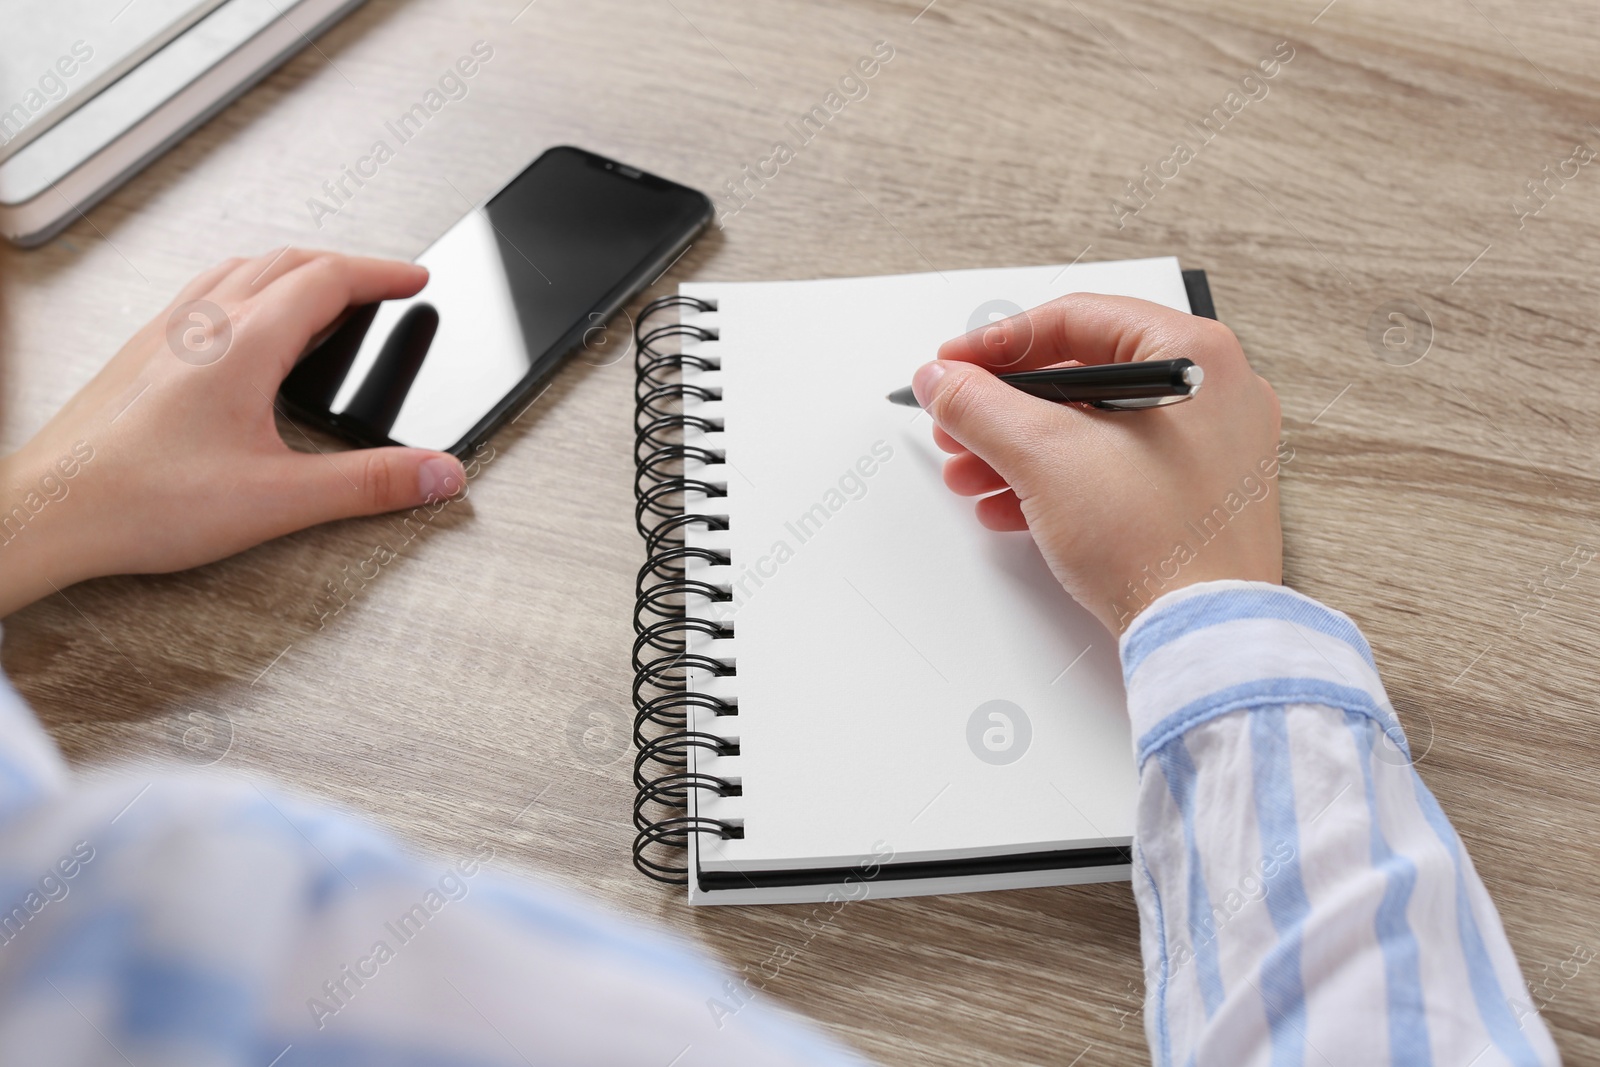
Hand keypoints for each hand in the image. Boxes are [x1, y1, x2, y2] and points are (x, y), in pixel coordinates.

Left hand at [0, 250, 465, 616]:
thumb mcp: (280, 499)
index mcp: (246, 344)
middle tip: (384, 282)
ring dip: (296, 269)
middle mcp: (205, 324)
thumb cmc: (142, 501)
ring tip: (326, 290)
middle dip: (348, 267)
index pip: (330, 280)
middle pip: (290, 263)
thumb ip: (370, 484)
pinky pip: (206, 292)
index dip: (381, 274)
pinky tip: (245, 319)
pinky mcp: (143, 352)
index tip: (415, 278)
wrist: (53, 510)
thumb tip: (438, 472)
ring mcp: (168, 333)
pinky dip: (249, 286)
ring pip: (244, 270)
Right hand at [915, 294, 1283, 633]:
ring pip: (1093, 426)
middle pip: (1080, 375)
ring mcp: (1211, 447)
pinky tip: (1010, 505)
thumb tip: (943, 380)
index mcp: (1195, 356)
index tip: (953, 367)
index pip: (1077, 319)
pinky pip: (1114, 467)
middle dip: (1004, 408)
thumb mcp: (1046, 457)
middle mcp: (1214, 392)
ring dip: (1020, 448)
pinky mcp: (1196, 496)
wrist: (1201, 635)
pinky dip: (1057, 479)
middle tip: (956, 424)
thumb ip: (981, 405)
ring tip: (971, 476)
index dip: (999, 343)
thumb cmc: (1159, 543)